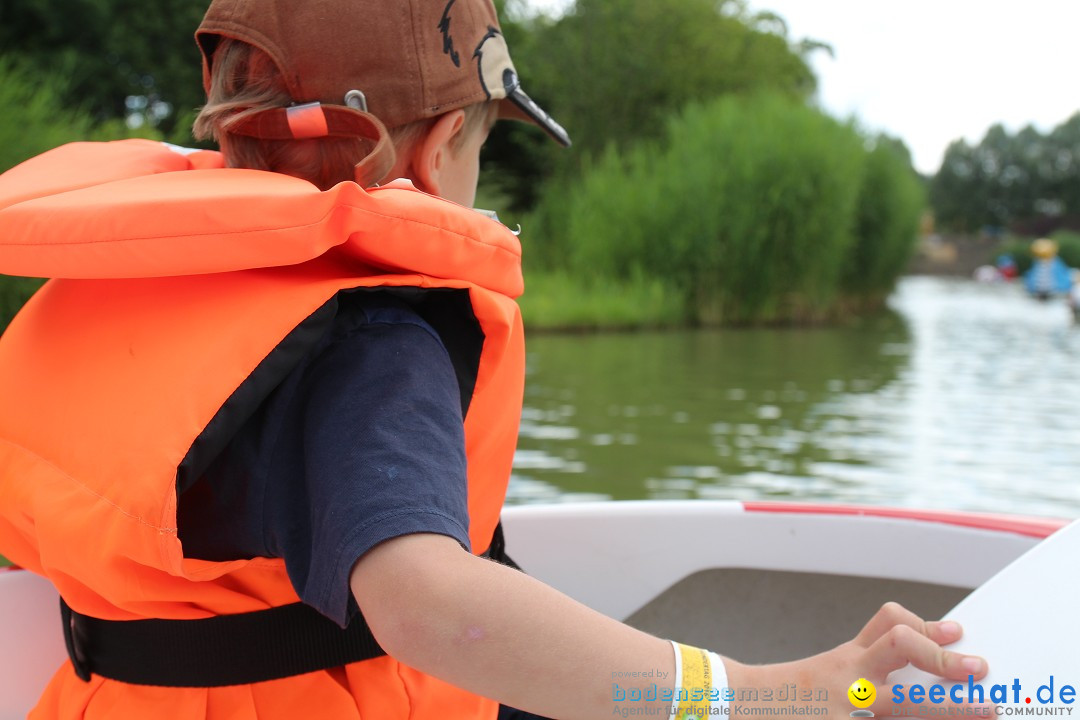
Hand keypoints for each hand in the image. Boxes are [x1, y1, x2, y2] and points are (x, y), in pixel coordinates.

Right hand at [725, 602, 992, 717]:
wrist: (737, 705)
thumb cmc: (788, 697)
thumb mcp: (828, 672)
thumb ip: (868, 663)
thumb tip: (922, 662)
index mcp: (850, 663)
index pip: (892, 627)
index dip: (929, 629)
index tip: (956, 633)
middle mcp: (852, 680)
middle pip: (901, 647)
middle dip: (945, 659)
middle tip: (979, 672)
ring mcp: (847, 710)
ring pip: (906, 701)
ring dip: (949, 707)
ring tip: (984, 712)